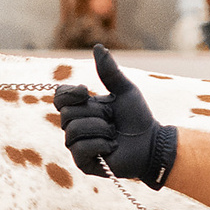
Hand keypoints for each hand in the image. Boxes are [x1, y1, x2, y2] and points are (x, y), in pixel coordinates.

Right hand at [53, 45, 177, 188]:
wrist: (151, 143)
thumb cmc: (137, 118)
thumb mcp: (124, 90)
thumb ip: (109, 72)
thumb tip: (97, 46)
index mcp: (81, 108)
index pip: (59, 97)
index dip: (68, 94)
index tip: (86, 92)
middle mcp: (74, 126)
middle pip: (66, 114)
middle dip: (95, 114)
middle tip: (111, 119)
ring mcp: (77, 146)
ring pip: (73, 131)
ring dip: (100, 129)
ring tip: (113, 134)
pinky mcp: (82, 163)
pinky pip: (80, 149)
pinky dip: (100, 144)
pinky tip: (112, 147)